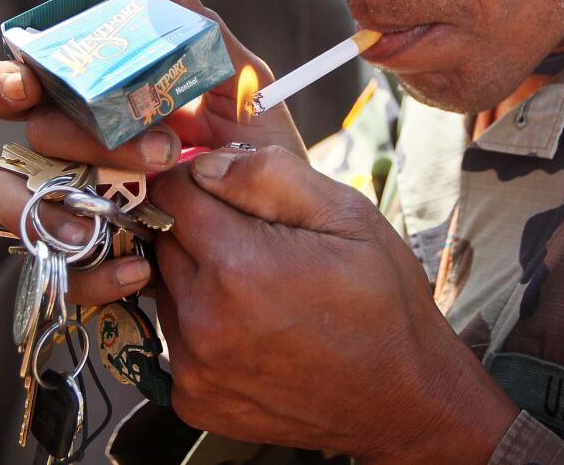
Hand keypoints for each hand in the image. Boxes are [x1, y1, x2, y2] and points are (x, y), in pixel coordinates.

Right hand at [0, 0, 305, 304]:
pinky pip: (60, 272)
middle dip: (86, 141)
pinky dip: (92, 273)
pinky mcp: (91, 263)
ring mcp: (78, 208)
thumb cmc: (256, 152)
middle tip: (161, 151)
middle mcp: (78, 154)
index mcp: (101, 105)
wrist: (283, 232)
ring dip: (57, 208)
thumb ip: (207, 38)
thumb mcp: (246, 92)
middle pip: (34, 139)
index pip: (30, 84)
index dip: (10, 80)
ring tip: (120, 214)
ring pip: (17, 205)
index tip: (26, 84)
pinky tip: (140, 270)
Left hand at [151, 146, 516, 462]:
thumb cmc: (382, 299)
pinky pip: (175, 340)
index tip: (230, 195)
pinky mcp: (194, 399)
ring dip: (197, 279)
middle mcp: (204, 319)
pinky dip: (202, 327)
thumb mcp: (346, 215)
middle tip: (254, 243)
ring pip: (166, 290)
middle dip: (198, 230)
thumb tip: (204, 164)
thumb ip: (269, 175)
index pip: (172, 194)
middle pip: (162, 241)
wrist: (401, 396)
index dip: (200, 184)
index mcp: (238, 265)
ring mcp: (194, 367)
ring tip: (257, 289)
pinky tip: (252, 330)